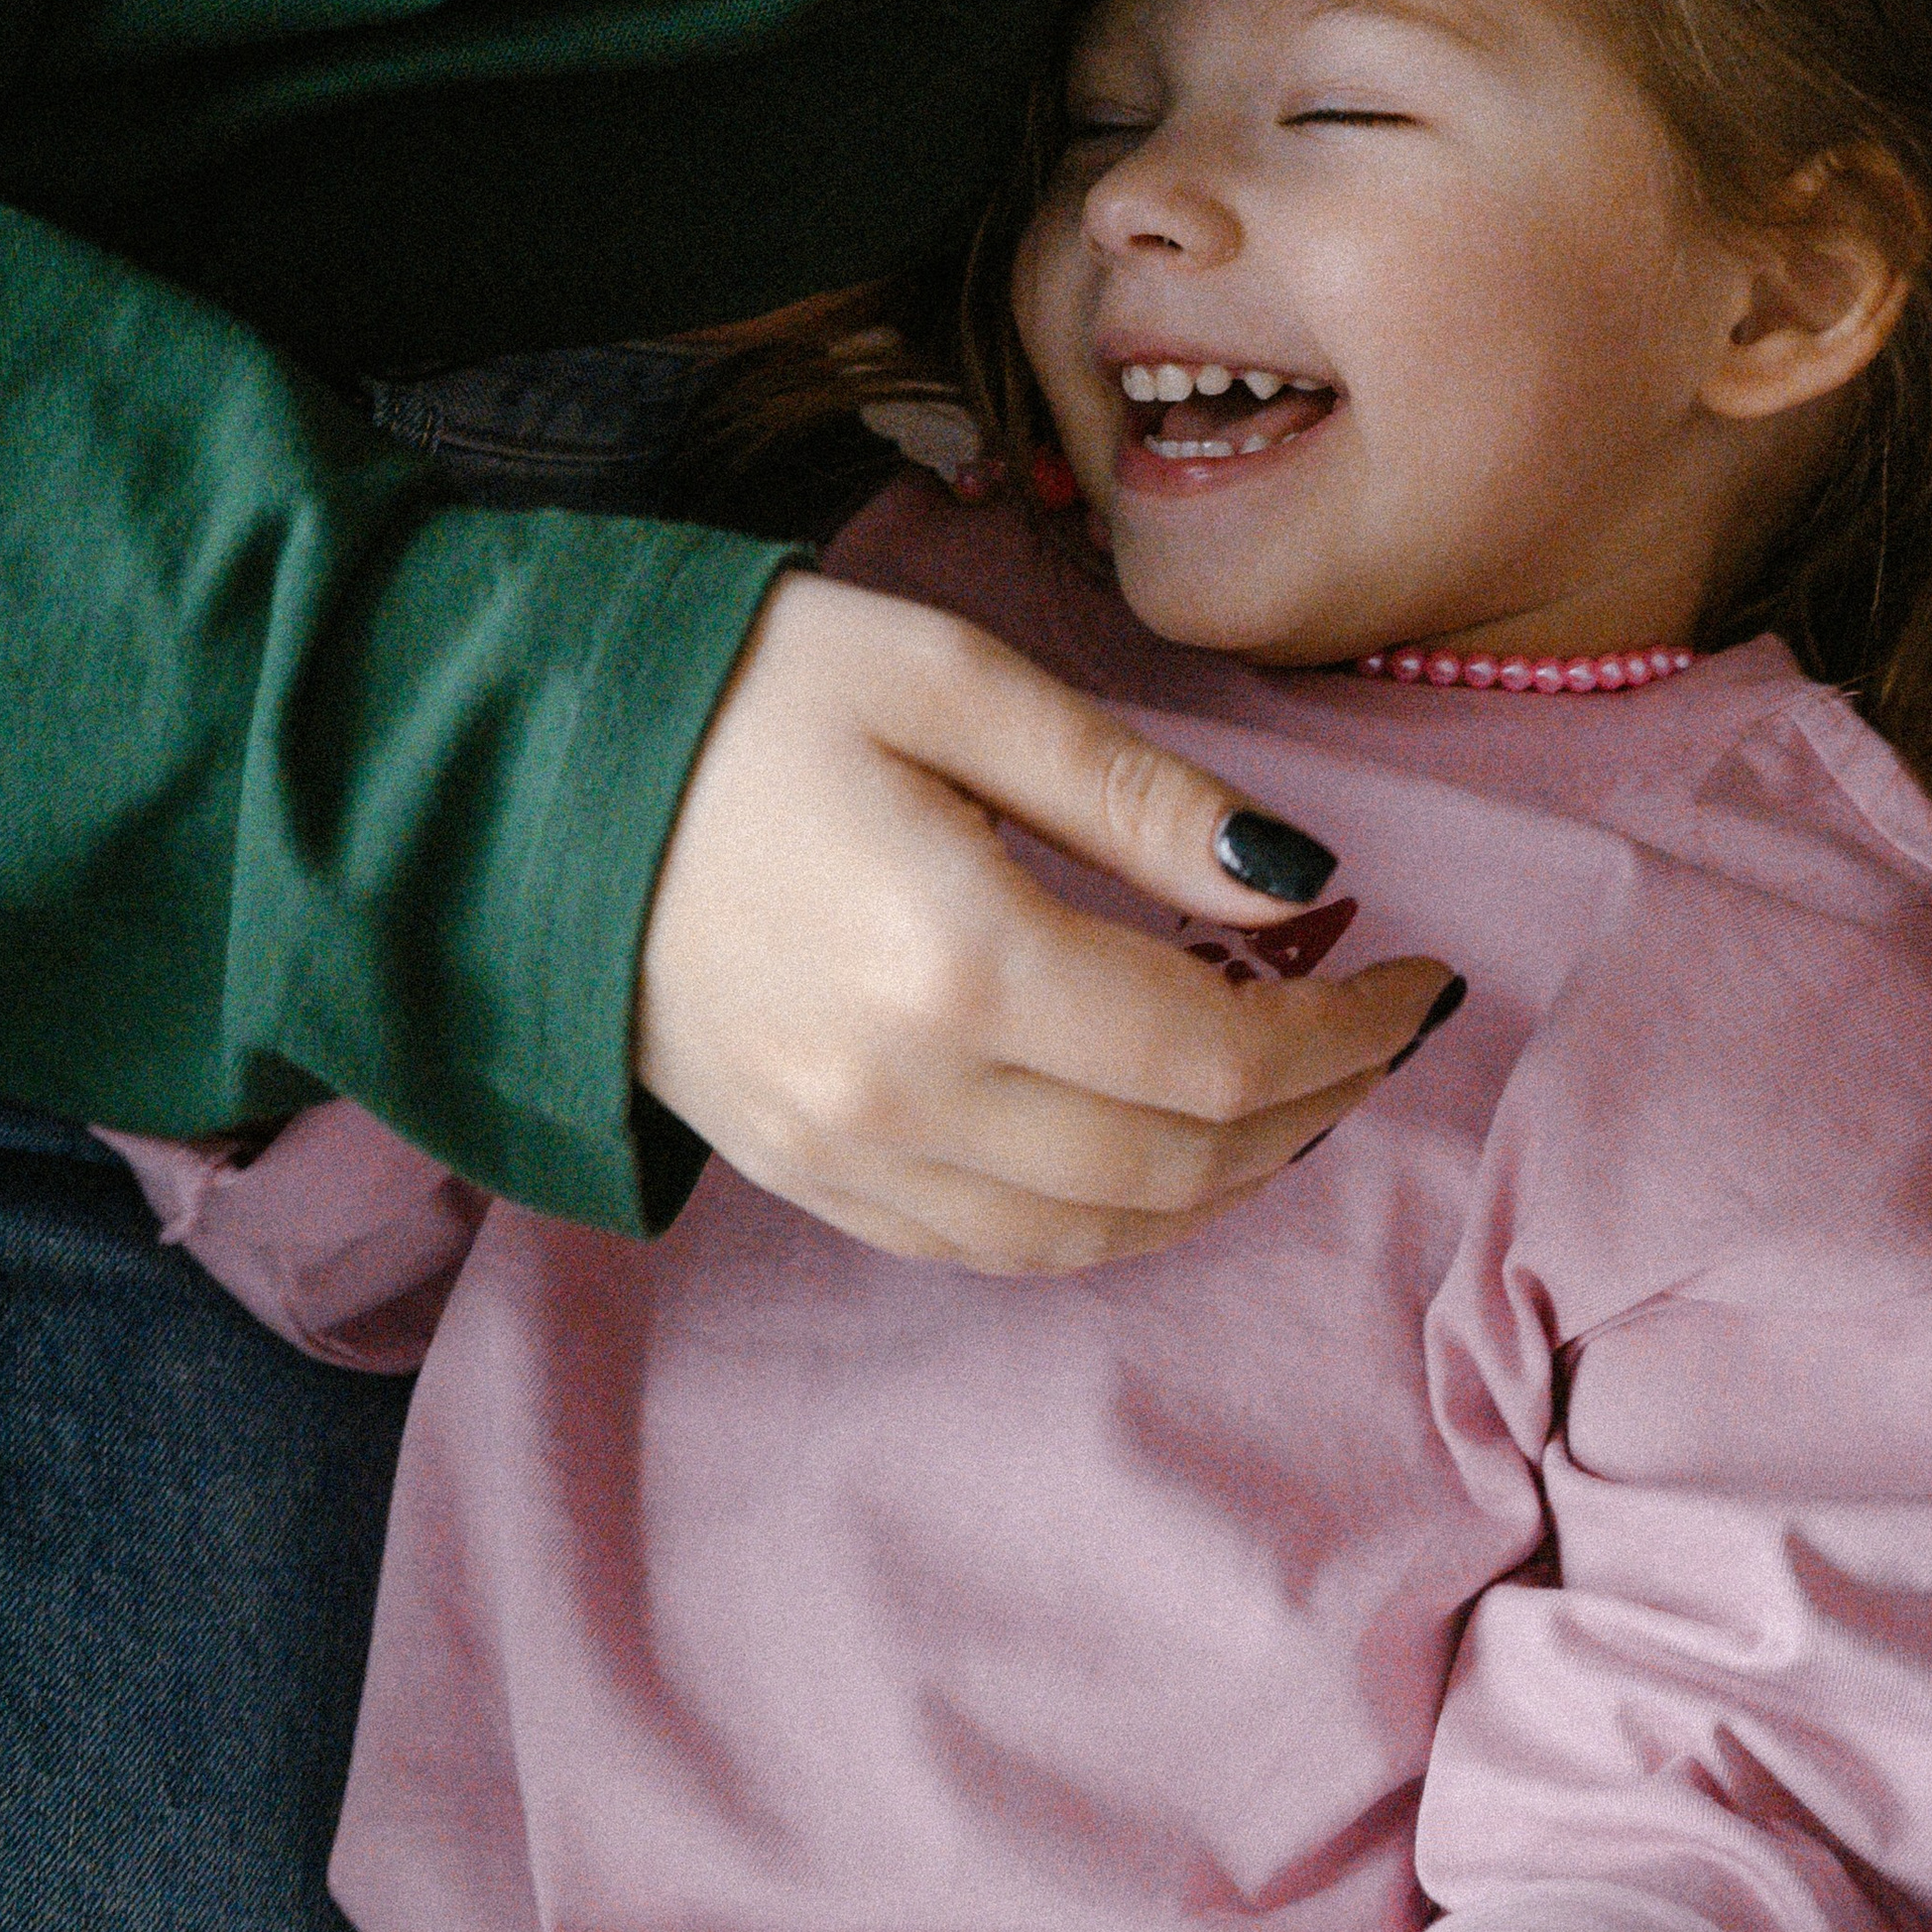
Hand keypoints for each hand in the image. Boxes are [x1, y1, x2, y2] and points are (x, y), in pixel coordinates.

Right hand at [635, 570, 1457, 1272]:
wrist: (519, 778)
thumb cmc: (736, 694)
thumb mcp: (943, 680)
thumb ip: (1130, 789)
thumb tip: (1298, 879)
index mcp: (956, 958)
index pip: (1216, 1053)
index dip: (1341, 1031)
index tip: (1413, 978)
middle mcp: (905, 1092)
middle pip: (1173, 1163)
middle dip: (1307, 1112)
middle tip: (1370, 1032)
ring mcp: (843, 1155)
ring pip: (1094, 1235)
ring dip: (1220, 1182)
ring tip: (1287, 1094)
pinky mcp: (799, 1174)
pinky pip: (991, 1250)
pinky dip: (1104, 1225)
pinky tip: (1148, 1152)